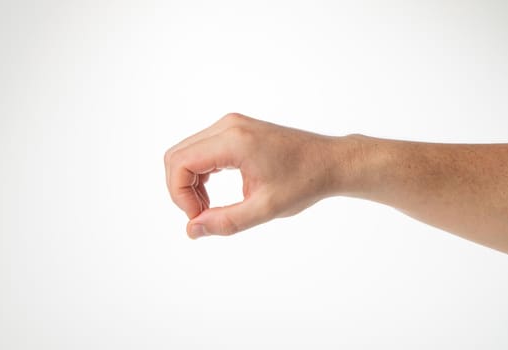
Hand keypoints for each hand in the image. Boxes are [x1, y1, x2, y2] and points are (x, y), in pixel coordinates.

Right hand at [164, 113, 344, 238]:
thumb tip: (191, 231)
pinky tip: (212, 194)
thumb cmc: (304, 183)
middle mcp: (227, 126)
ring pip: (186, 152)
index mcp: (234, 141)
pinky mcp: (234, 129)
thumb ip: (225, 221)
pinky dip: (198, 173)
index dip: (179, 195)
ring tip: (208, 207)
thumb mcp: (265, 209)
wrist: (330, 161)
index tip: (198, 218)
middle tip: (200, 215)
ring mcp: (230, 125)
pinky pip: (200, 149)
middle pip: (177, 155)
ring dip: (188, 183)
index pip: (180, 163)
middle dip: (180, 189)